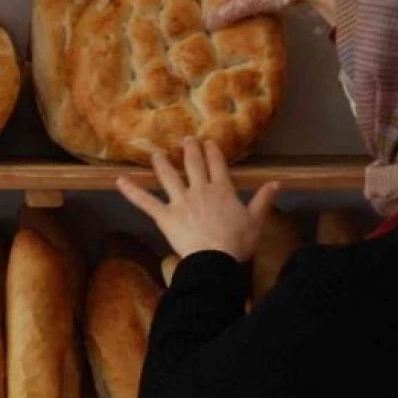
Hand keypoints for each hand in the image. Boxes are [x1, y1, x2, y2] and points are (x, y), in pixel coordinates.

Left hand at [115, 138, 281, 261]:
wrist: (214, 259)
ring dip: (162, 163)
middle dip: (189, 149)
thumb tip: (278, 182)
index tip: (208, 142)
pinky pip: (145, 201)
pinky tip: (119, 181)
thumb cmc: (237, 242)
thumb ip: (264, 199)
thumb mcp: (256, 221)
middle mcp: (199, 189)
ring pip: (168, 176)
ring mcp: (180, 201)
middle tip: (186, 139)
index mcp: (222, 189)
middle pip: (193, 164)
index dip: (212, 152)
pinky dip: (132, 191)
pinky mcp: (164, 215)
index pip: (216, 164)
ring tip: (156, 154)